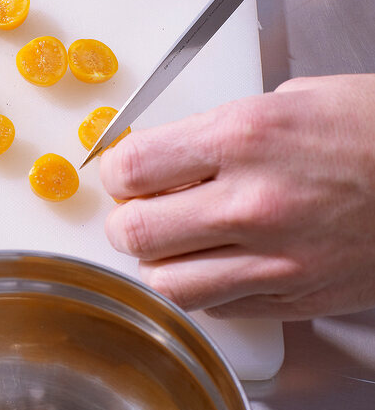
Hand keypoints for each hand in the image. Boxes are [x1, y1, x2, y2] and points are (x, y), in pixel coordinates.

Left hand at [98, 74, 374, 319]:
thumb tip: (170, 154)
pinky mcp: (294, 296)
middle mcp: (251, 201)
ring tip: (175, 245)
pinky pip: (217, 308)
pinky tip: (221, 264)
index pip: (131, 168)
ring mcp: (274, 257)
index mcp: (244, 137)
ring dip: (159, 264)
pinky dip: (206, 290)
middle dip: (125, 221)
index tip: (123, 173)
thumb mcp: (293, 101)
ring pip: (167, 284)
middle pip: (134, 232)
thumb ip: (221, 131)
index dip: (116, 172)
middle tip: (138, 211)